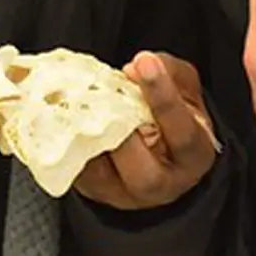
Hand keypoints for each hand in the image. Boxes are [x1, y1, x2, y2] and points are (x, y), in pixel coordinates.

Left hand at [71, 52, 219, 209]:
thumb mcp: (186, 91)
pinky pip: (74, 168)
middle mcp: (161, 184)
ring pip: (100, 172)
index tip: (144, 62)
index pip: (182, 132)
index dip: (163, 96)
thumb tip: (134, 70)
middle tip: (107, 92)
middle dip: (121, 129)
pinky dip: (64, 139)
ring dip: (85, 133)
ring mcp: (123, 193)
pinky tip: (62, 112)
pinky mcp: (91, 189)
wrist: (157, 157)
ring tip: (79, 97)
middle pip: (142, 170)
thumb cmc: (175, 120)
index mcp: (193, 156)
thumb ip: (170, 73)